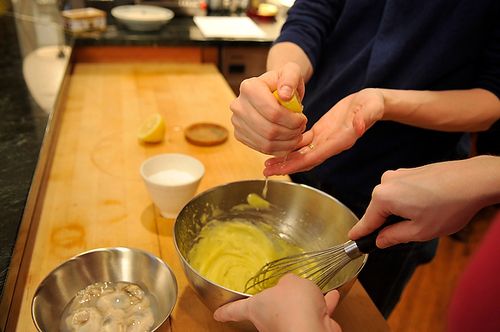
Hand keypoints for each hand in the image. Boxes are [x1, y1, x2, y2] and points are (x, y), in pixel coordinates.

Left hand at [213, 274, 341, 331]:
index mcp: (256, 307)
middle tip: (286, 292)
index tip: (216, 315)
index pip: (235, 310)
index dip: (225, 312)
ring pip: (295, 313)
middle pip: (270, 310)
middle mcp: (269, 321)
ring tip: (314, 292)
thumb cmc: (293, 305)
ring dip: (305, 303)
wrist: (311, 328)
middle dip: (279, 302)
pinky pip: (315, 315)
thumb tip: (290, 284)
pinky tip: (332, 296)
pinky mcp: (308, 330)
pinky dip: (323, 306)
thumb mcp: (290, 282)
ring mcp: (288, 327)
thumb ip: (288, 281)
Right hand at [230, 62, 307, 156]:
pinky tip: (288, 141)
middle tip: (301, 128)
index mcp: (249, 87)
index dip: (292, 119)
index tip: (303, 118)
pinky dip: (279, 149)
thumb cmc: (283, 81)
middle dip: (291, 132)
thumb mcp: (292, 72)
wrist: (272, 91)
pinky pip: (262, 148)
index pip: (272, 111)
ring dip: (287, 142)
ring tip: (296, 135)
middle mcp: (238, 105)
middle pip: (269, 129)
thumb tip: (284, 95)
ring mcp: (237, 121)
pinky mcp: (240, 135)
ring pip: (266, 142)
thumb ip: (291, 78)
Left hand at [263, 88, 383, 175]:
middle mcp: (330, 145)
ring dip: (285, 160)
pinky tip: (276, 148)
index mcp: (340, 141)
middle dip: (286, 167)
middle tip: (266, 171)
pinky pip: (303, 144)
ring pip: (301, 154)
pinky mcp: (320, 134)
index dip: (297, 163)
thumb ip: (366, 117)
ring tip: (267, 165)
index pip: (315, 156)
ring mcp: (324, 141)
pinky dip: (290, 147)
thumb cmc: (372, 104)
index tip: (281, 169)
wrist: (372, 103)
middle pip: (305, 160)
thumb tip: (359, 126)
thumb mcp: (371, 107)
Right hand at [348, 156, 499, 247]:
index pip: (367, 220)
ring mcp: (398, 174)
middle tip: (404, 236)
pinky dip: (408, 202)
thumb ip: (395, 237)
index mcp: (384, 197)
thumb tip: (381, 240)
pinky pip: (400, 191)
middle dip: (387, 223)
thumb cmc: (449, 205)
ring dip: (400, 212)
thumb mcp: (420, 231)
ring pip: (391, 200)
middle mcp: (386, 182)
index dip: (360, 232)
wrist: (473, 180)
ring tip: (424, 219)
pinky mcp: (410, 171)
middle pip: (379, 209)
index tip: (351, 239)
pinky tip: (426, 207)